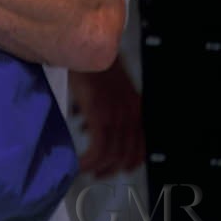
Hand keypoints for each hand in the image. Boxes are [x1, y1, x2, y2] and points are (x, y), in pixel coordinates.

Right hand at [71, 60, 144, 176]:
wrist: (88, 47)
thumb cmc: (90, 63)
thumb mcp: (102, 87)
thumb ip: (101, 105)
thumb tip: (84, 121)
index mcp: (134, 108)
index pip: (140, 145)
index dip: (131, 161)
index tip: (119, 168)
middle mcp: (130, 115)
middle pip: (127, 154)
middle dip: (112, 168)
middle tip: (98, 174)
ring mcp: (116, 117)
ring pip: (112, 155)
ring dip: (98, 167)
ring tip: (86, 169)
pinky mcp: (101, 117)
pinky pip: (98, 149)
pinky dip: (89, 161)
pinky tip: (79, 162)